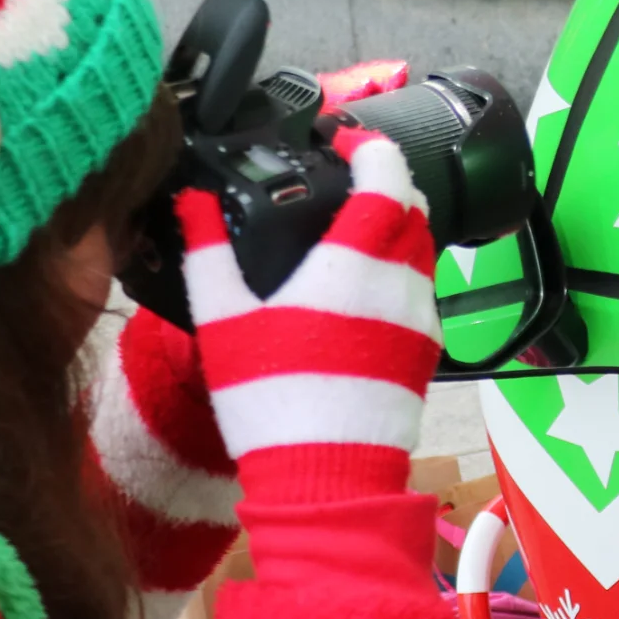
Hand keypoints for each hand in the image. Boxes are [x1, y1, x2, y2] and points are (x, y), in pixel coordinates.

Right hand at [180, 130, 440, 503]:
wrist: (327, 477)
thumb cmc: (272, 402)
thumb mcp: (224, 321)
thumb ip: (207, 253)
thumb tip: (191, 204)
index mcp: (355, 263)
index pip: (388, 176)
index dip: (372, 147)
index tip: (347, 141)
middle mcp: (400, 282)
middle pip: (415, 206)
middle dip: (388, 181)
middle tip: (350, 179)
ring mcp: (421, 316)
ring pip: (424, 248)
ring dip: (399, 226)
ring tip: (354, 229)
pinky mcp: (428, 349)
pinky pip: (425, 290)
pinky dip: (403, 271)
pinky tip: (365, 287)